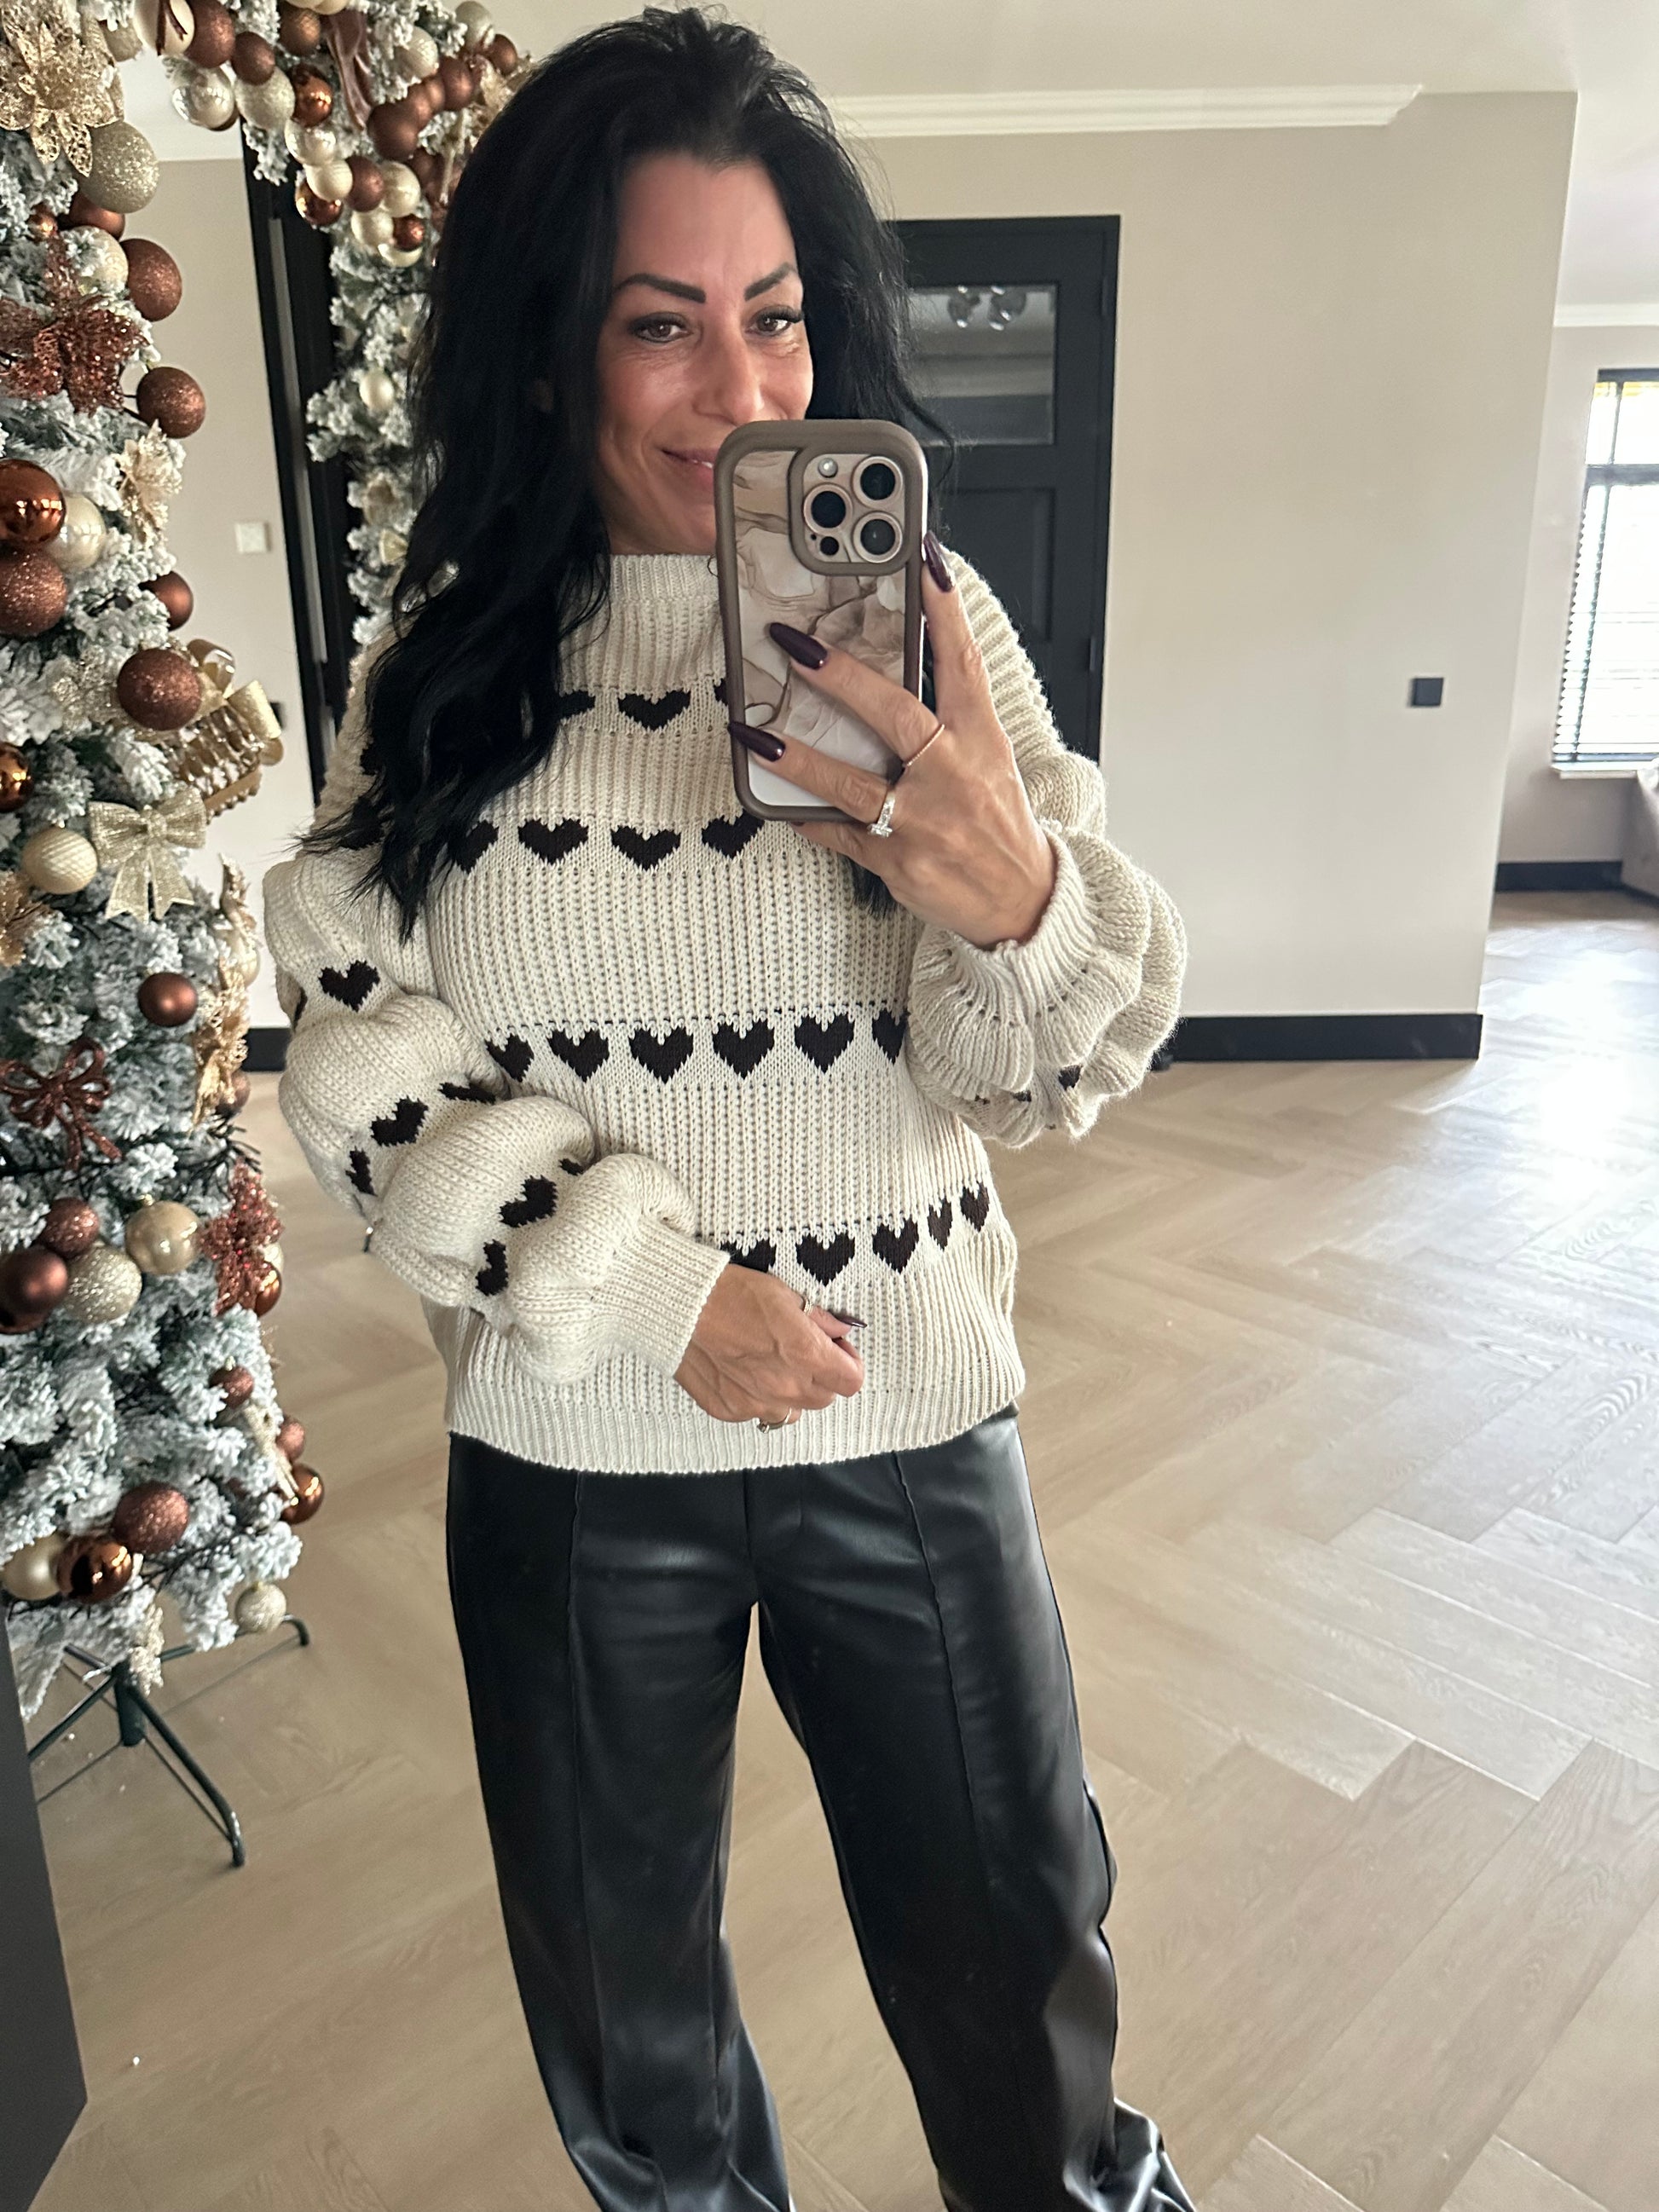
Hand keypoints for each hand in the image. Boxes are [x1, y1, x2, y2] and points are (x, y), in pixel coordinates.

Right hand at [675, 1265, 864, 1424]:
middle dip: (821, 1377)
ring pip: (792, 1411)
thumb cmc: (729, 1293)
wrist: (678, 1308)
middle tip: (802, 1352)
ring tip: (769, 1364)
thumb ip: (818, 1320)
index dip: (849, 1364)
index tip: (837, 1351)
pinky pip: (757, 1413)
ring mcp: (756, 1403)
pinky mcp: (730, 1410)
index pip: (851, 1381)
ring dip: (790, 1393)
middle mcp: (785, 1386)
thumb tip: (840, 1330)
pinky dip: (757, 1397)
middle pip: (825, 1398)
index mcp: (805, 1354)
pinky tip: (742, 1371)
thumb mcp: (784, 1294)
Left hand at [742, 535, 1058, 948]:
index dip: (943, 610)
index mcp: (981, 742)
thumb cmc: (1000, 827)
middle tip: (794, 645)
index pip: (962, 663)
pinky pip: (838, 836)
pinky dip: (807, 818)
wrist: (1022, 903)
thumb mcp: (990, 762)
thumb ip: (948, 720)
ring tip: (754, 734)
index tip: (922, 561)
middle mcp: (953, 778)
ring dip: (799, 757)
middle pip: (895, 715)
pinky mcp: (897, 863)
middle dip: (841, 677)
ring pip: (851, 784)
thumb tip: (895, 671)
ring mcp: (923, 824)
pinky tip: (775, 801)